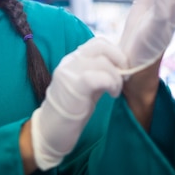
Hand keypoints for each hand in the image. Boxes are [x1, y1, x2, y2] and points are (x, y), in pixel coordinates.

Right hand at [30, 37, 126, 169]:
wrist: (50, 131)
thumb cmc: (71, 111)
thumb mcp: (86, 86)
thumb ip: (98, 72)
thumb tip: (121, 66)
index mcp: (72, 60)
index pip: (97, 42)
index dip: (114, 52)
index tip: (121, 68)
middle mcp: (69, 61)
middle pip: (101, 46)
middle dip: (119, 59)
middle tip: (124, 76)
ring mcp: (69, 72)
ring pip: (103, 62)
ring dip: (116, 77)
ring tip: (115, 91)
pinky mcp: (73, 86)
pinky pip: (99, 77)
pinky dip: (111, 84)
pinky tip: (112, 94)